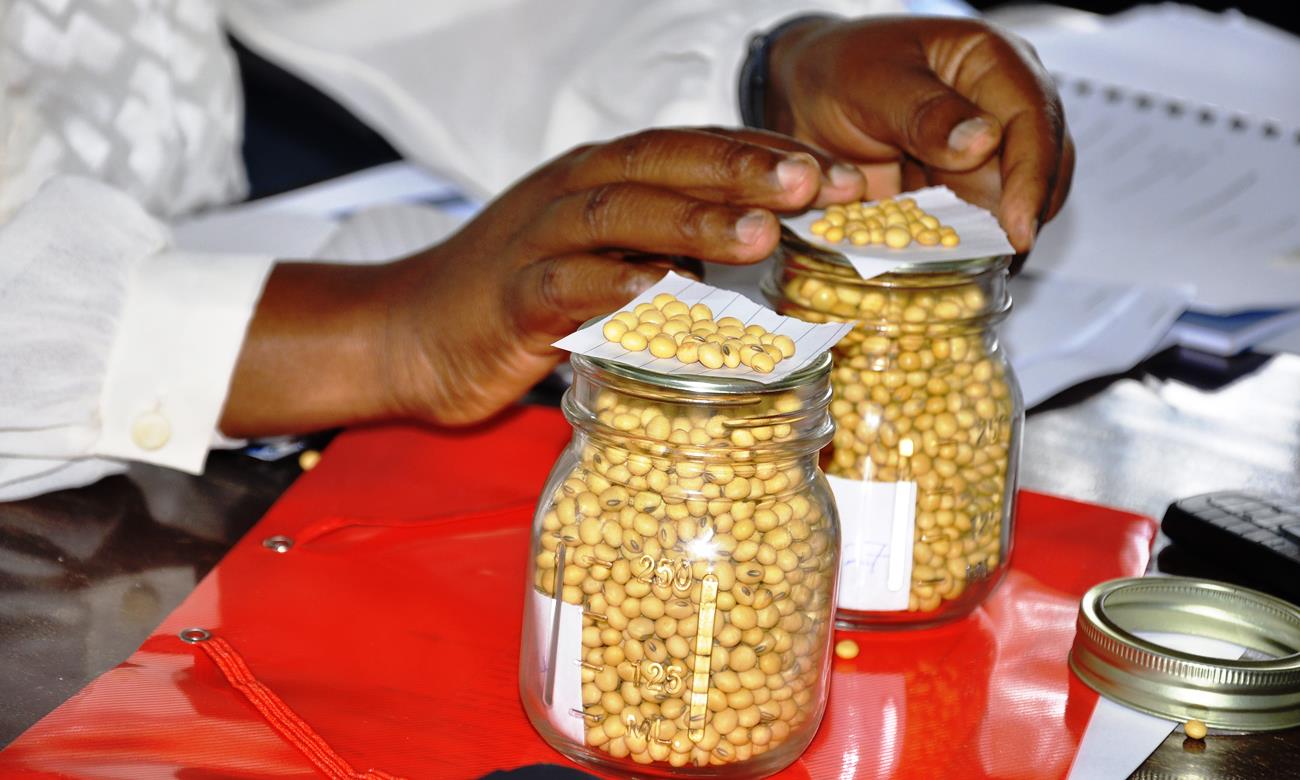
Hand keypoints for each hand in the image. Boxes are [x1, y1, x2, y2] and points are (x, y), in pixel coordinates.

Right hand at [220, 128, 865, 435]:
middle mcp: (572, 194)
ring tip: (761, 233)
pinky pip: (562, 285)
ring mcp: (536, 241)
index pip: (692, 149)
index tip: (840, 174)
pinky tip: (661, 292)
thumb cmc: (518, 296)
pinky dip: (612, 286)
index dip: (766, 155)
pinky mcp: (510, 298)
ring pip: (617, 215)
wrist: (409, 332)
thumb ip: (668, 246)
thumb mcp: (603, 257)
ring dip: (690, 220)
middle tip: (817, 181)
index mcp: (602, 178)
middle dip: (742, 168)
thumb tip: (757, 248)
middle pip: (662, 164)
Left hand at [766, 16, 1074, 252]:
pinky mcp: (957, 188)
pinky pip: (971, 222)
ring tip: (968, 269)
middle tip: (997, 261)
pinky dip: (959, 246)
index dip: (1031, 178)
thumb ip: (925, 113)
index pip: (1033, 119)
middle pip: (1038, 167)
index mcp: (992, 62)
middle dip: (1022, 216)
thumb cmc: (838, 70)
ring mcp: (981, 152)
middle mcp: (999, 106)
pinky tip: (943, 266)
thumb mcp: (872, 83)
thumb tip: (983, 142)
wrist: (804, 92)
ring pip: (1009, 201)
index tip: (1018, 229)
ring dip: (991, 237)